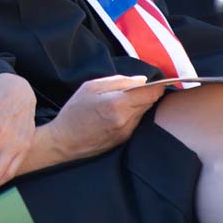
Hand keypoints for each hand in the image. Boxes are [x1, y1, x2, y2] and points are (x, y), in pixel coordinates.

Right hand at [39, 76, 164, 164]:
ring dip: (139, 105)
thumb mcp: (90, 87)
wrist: (64, 142)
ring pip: (143, 113)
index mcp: (117, 103)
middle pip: (149, 103)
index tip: (158, 81)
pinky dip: (132, 115)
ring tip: (122, 101)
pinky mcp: (125, 140)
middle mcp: (126, 119)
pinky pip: (135, 122)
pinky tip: (117, 113)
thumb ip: (118, 81)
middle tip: (136, 88)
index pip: (150, 93)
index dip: (157, 85)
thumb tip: (142, 80)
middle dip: (147, 94)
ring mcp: (127, 132)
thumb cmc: (74, 111)